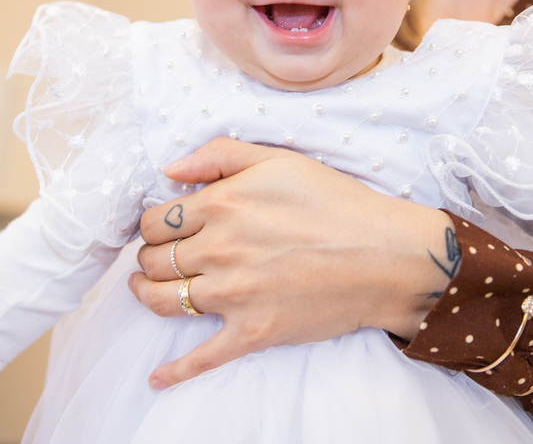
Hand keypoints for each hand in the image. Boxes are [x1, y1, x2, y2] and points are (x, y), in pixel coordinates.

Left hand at [128, 138, 457, 387]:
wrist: (384, 255)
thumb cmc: (335, 202)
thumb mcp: (278, 160)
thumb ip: (219, 155)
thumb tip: (170, 168)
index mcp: (221, 205)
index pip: (156, 220)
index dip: (155, 223)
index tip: (165, 227)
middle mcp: (218, 250)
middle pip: (153, 260)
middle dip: (151, 257)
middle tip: (163, 255)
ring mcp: (232, 295)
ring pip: (163, 301)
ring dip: (147, 295)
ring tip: (149, 289)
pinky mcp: (252, 332)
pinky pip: (202, 357)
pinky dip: (176, 370)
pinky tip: (157, 377)